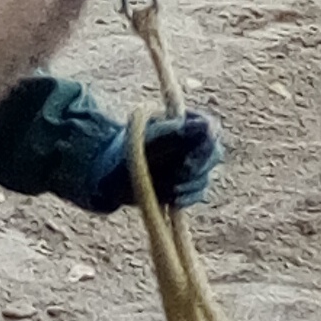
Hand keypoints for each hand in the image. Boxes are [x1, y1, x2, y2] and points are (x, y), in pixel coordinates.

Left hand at [85, 111, 221, 211]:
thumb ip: (176, 131)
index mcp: (180, 124)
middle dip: (199, 166)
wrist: (108, 174)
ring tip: (172, 186)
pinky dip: (188, 196)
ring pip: (204, 176)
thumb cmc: (126, 149)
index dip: (206, 144)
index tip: (192, 157)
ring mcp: (187, 165)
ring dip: (191, 183)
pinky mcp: (183, 185)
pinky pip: (196, 192)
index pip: (209, 129)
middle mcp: (188, 143)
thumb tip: (207, 125)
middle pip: (211, 155)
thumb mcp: (149, 138)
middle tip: (183, 171)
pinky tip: (174, 197)